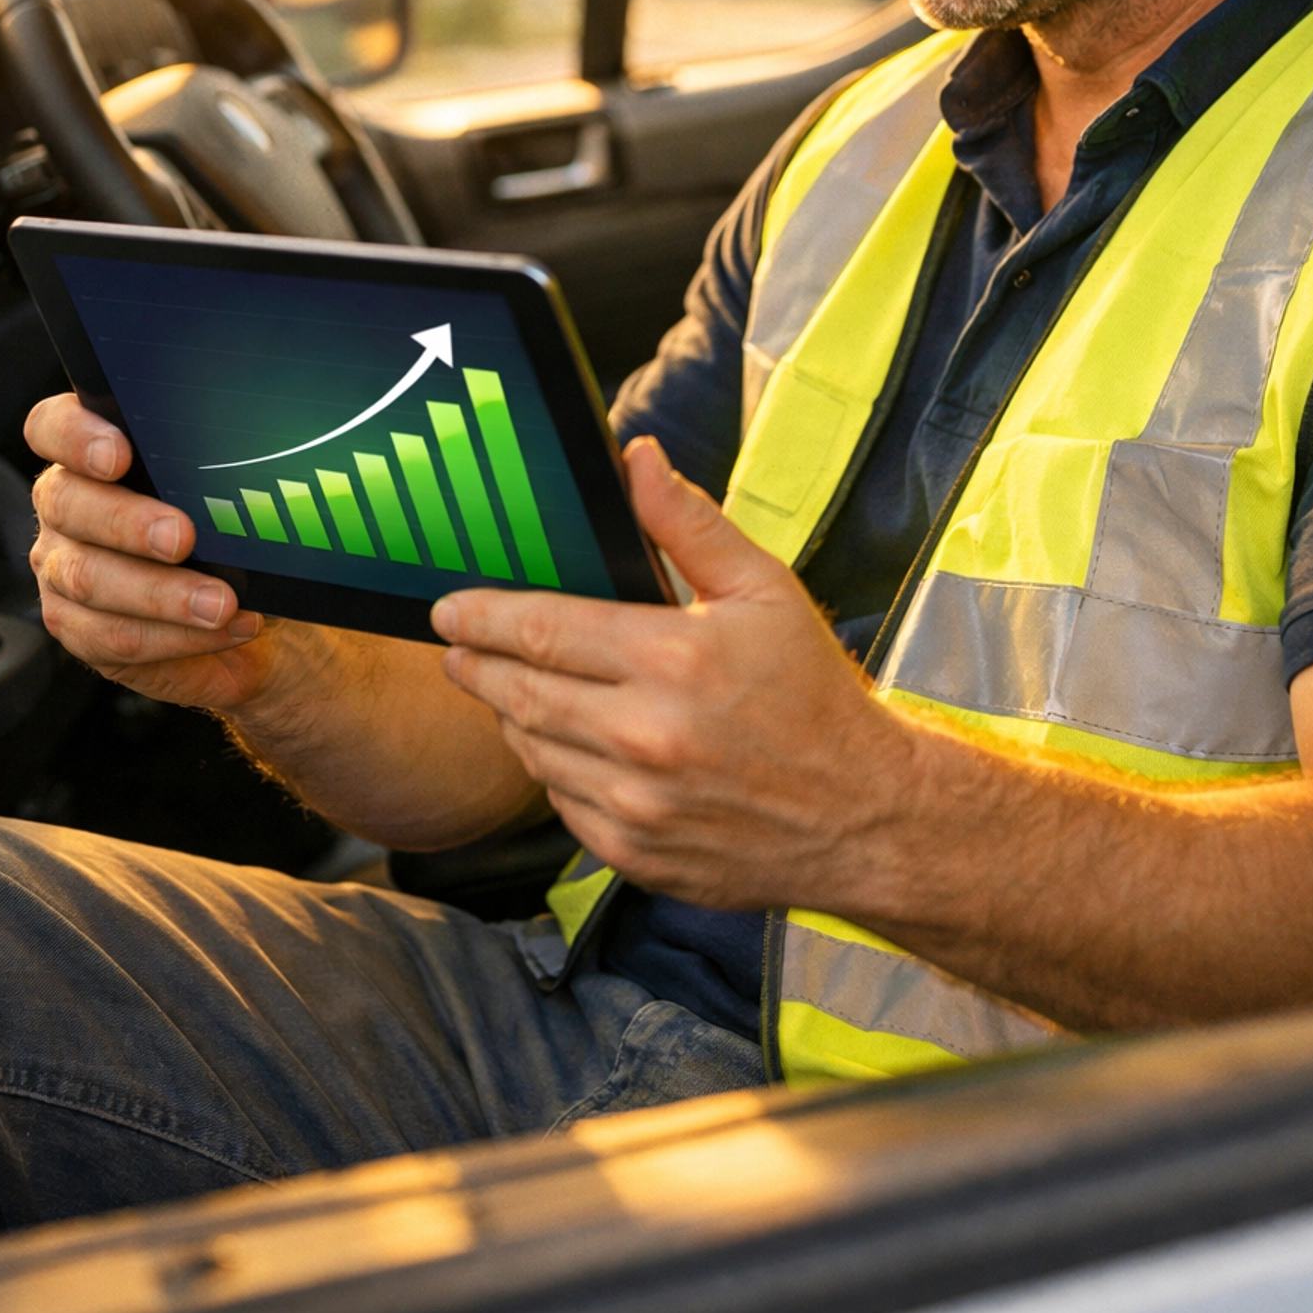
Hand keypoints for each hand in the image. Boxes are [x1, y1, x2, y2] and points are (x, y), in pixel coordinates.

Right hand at [25, 392, 277, 707]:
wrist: (240, 599)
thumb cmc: (228, 520)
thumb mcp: (222, 478)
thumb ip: (212, 454)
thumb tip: (246, 443)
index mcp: (87, 451)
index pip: (52, 427)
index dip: (75, 437)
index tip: (120, 455)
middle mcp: (63, 505)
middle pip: (67, 505)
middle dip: (128, 523)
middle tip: (183, 538)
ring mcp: (61, 568)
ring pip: (88, 579)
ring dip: (162, 594)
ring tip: (221, 602)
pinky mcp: (79, 627)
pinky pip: (112, 637)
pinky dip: (177, 636)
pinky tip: (227, 626)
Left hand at [432, 437, 913, 908]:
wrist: (864, 818)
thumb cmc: (814, 697)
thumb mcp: (765, 590)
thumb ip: (689, 525)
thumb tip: (636, 458)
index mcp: (675, 660)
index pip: (542, 629)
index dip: (482, 616)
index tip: (448, 608)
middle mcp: (647, 737)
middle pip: (520, 692)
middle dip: (477, 663)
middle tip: (456, 645)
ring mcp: (637, 804)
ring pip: (532, 750)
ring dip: (512, 716)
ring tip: (509, 688)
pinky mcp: (636, 854)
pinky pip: (562, 803)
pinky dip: (553, 770)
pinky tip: (567, 745)